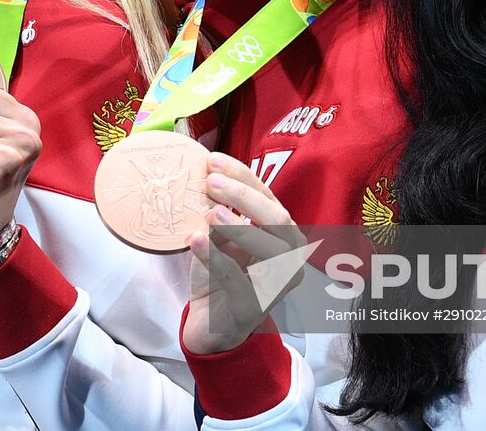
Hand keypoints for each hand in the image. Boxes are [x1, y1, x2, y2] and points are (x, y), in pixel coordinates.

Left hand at [184, 152, 304, 354]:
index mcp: (283, 234)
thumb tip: (206, 176)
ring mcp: (277, 285)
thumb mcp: (221, 237)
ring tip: (210, 212)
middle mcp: (289, 257)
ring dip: (239, 227)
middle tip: (210, 183)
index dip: (242, 176)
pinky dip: (215, 258)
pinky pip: (238, 280)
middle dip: (244, 196)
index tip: (213, 161)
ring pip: (271, 250)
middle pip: (277, 219)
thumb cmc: (221, 274)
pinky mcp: (255, 308)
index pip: (268, 197)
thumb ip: (222, 211)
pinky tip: (196, 241)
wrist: (210, 324)